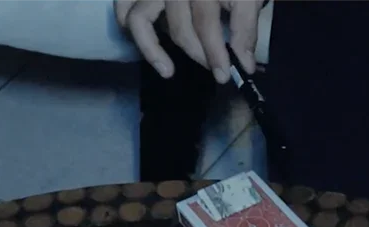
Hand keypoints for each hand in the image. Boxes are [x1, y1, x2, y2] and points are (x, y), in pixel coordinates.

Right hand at [115, 0, 262, 83]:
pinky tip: (150, 47)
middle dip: (198, 54)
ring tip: (168, 70)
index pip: (206, 21)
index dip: (216, 52)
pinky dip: (131, 28)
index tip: (225, 76)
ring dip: (152, 49)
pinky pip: (123, 8)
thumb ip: (245, 26)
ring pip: (139, 19)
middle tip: (213, 69)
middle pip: (178, 27)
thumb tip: (245, 64)